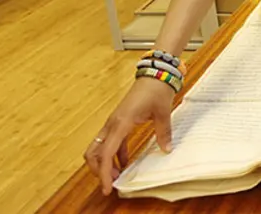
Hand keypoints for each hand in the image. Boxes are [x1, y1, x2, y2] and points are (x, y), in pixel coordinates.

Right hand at [85, 78, 174, 194]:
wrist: (155, 73)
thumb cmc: (156, 89)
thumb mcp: (163, 112)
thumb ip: (163, 132)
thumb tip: (166, 149)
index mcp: (121, 122)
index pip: (106, 153)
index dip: (104, 172)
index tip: (107, 187)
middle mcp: (112, 124)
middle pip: (93, 152)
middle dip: (98, 170)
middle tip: (111, 183)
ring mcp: (114, 122)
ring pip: (99, 147)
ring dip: (105, 163)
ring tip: (117, 176)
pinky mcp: (120, 121)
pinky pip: (112, 142)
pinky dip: (114, 154)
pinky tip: (124, 163)